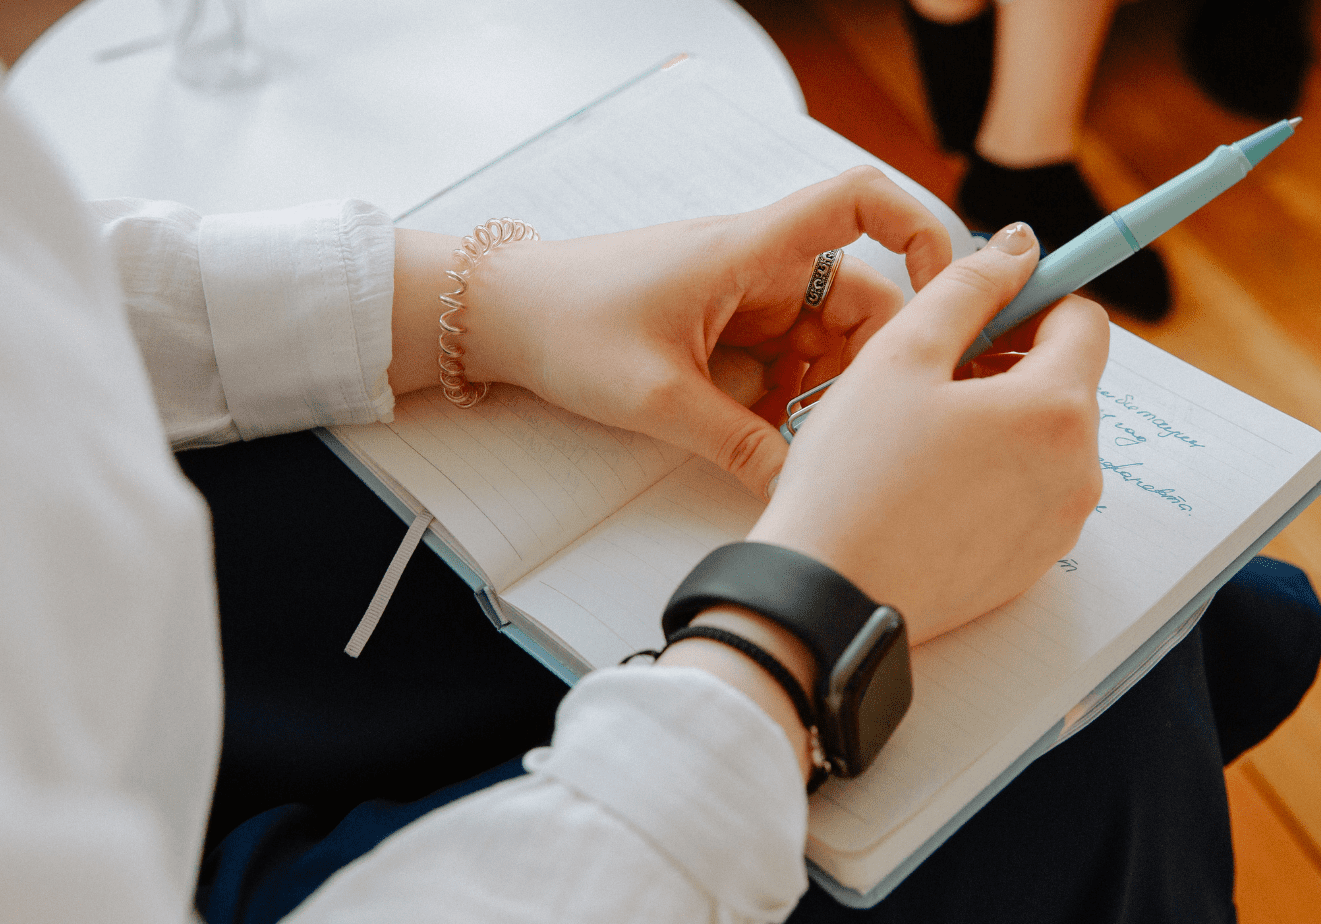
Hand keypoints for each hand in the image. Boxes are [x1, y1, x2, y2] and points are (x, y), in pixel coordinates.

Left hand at [441, 167, 950, 498]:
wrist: (500, 316)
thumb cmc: (568, 325)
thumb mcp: (657, 396)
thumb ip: (736, 443)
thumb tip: (798, 487)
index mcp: (751, 251)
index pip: (859, 201)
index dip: (919, 231)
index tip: (944, 295)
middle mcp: (758, 267)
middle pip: (858, 299)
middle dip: (863, 367)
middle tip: (847, 432)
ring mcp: (742, 299)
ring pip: (821, 342)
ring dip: (820, 393)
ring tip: (794, 445)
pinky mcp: (724, 331)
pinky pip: (782, 363)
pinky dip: (784, 401)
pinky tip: (764, 441)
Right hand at [748, 223, 1108, 644]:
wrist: (828, 594)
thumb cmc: (853, 474)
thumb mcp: (900, 355)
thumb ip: (968, 287)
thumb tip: (1018, 246)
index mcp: (1056, 408)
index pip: (1083, 321)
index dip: (1029, 301)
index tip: (977, 312)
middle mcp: (1078, 469)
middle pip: (1065, 382)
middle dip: (1008, 364)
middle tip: (929, 377)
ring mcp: (1059, 524)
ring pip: (1044, 439)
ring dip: (998, 420)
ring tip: (920, 436)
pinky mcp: (1031, 564)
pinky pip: (1028, 493)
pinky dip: (992, 474)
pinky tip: (927, 485)